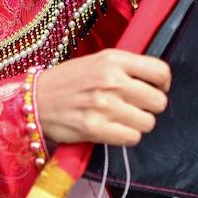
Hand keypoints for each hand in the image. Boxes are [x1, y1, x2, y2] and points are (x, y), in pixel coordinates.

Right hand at [34, 49, 170, 146]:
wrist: (34, 99)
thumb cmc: (68, 81)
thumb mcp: (97, 61)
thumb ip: (125, 68)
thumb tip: (155, 83)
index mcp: (114, 59)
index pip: (161, 72)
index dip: (162, 85)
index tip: (154, 90)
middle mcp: (111, 80)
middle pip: (158, 101)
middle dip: (150, 108)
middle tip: (135, 108)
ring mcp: (103, 105)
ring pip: (147, 123)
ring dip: (137, 124)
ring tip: (121, 120)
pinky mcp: (94, 128)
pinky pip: (132, 138)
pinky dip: (126, 137)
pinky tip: (113, 130)